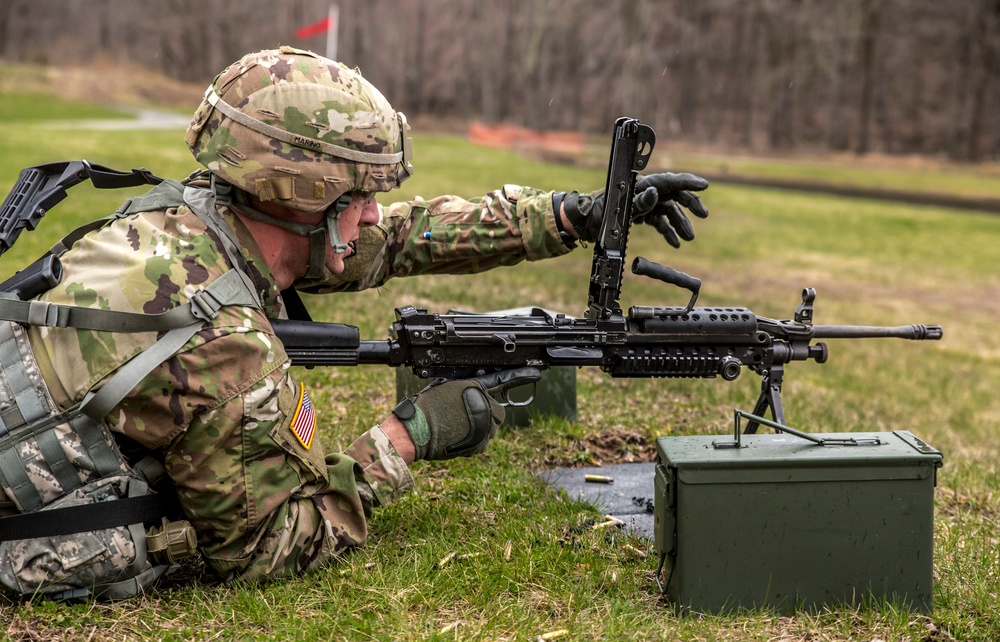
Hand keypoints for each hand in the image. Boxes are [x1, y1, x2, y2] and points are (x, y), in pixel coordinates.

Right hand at [391, 368, 541, 460]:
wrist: (417, 430)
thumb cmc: (427, 406)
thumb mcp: (448, 386)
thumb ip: (468, 387)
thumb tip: (478, 388)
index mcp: (477, 388)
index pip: (503, 380)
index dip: (521, 376)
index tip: (537, 372)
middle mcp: (485, 406)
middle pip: (498, 411)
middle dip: (488, 414)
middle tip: (466, 416)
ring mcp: (485, 426)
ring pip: (492, 428)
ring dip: (481, 428)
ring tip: (457, 427)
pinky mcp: (481, 444)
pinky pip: (483, 442)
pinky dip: (474, 442)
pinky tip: (457, 437)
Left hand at [563, 172, 708, 247]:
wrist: (583, 224)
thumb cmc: (598, 213)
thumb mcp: (619, 209)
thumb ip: (638, 202)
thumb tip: (655, 193)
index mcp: (640, 185)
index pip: (669, 181)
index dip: (688, 182)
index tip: (705, 184)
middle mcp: (643, 191)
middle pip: (673, 194)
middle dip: (690, 204)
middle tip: (704, 215)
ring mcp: (642, 203)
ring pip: (668, 210)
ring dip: (680, 223)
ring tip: (690, 237)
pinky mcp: (639, 214)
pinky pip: (658, 221)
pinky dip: (667, 231)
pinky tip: (675, 243)